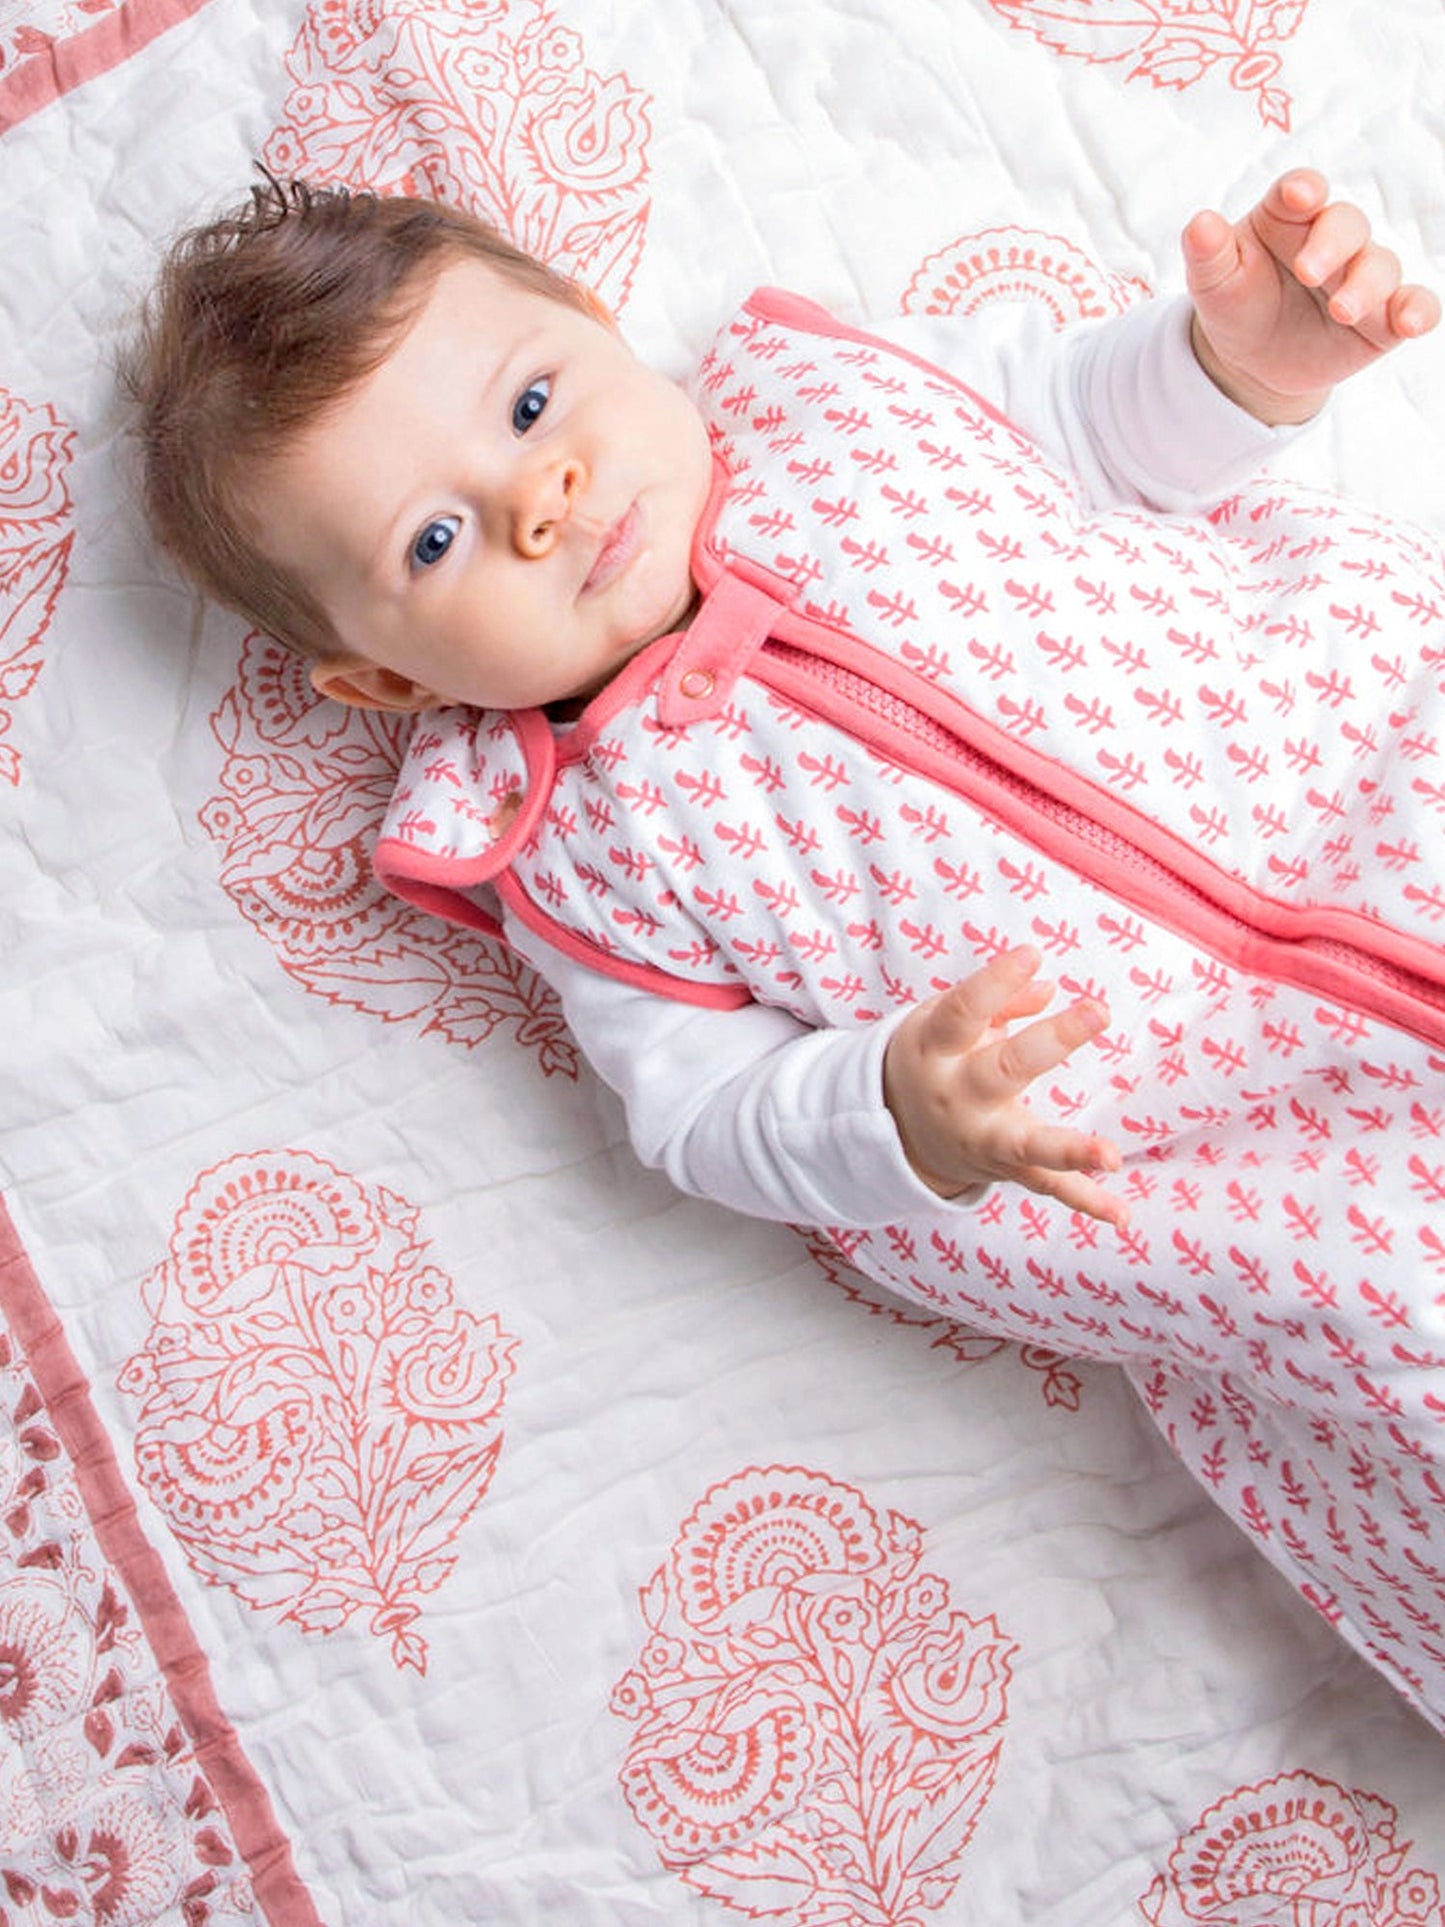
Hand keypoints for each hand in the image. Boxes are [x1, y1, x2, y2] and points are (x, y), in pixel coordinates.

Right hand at [882, 945, 1126, 1228]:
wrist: (895, 1131)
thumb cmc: (931, 1057)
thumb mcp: (943, 1021)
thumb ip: (996, 1001)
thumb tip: (1047, 986)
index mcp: (935, 1049)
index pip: (963, 1013)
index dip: (994, 983)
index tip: (1031, 953)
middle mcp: (957, 1096)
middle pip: (1003, 1070)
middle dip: (1051, 1042)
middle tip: (1098, 1011)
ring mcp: (982, 1138)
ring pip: (1028, 1146)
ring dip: (1071, 1151)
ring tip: (1110, 1155)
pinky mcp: (1005, 1168)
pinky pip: (1047, 1186)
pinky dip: (1086, 1200)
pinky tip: (1123, 1215)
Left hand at [1183, 169, 1439, 424]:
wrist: (1253, 359)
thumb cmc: (1236, 303)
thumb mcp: (1213, 281)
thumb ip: (1207, 252)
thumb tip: (1200, 225)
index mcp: (1289, 217)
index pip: (1300, 192)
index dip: (1302, 190)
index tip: (1298, 195)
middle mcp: (1332, 239)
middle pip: (1346, 224)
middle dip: (1332, 244)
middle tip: (1307, 273)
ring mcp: (1361, 274)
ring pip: (1381, 266)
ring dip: (1367, 285)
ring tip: (1342, 310)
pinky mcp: (1383, 316)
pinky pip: (1413, 305)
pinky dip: (1418, 311)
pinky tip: (1412, 323)